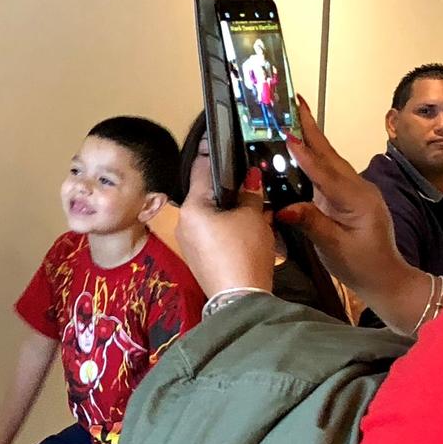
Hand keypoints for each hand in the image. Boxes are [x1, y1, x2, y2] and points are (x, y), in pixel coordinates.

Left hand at [173, 151, 286, 301]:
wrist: (241, 300)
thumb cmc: (244, 254)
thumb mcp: (253, 216)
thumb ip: (250, 193)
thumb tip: (251, 177)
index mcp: (192, 208)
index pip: (201, 169)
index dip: (214, 154)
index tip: (223, 144)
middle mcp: (184, 223)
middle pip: (208, 194)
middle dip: (231, 189)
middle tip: (252, 184)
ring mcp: (190, 242)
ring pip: (213, 215)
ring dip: (233, 210)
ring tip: (257, 209)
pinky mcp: (200, 257)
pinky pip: (215, 233)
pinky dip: (231, 228)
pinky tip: (251, 230)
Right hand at [272, 97, 416, 308]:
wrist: (386, 277)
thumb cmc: (362, 266)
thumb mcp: (335, 249)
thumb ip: (312, 224)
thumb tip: (284, 208)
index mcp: (357, 200)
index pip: (325, 173)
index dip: (305, 154)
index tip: (288, 134)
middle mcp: (358, 189)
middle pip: (329, 154)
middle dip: (310, 128)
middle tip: (294, 103)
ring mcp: (356, 190)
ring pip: (330, 160)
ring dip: (312, 137)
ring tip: (295, 116)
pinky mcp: (350, 196)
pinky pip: (330, 171)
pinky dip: (315, 156)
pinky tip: (303, 147)